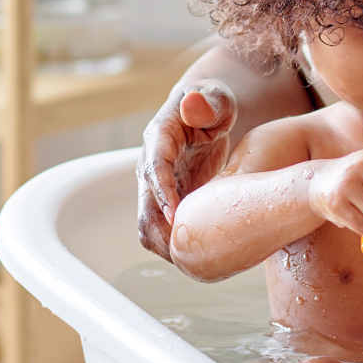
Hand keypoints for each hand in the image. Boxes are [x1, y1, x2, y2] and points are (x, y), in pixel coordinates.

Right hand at [137, 81, 237, 259]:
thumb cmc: (213, 103)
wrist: (206, 112)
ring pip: (150, 226)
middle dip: (163, 232)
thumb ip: (208, 102)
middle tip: (191, 254)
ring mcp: (158, 187)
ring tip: (197, 263)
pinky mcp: (170, 200)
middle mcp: (151, 166)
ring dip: (168, 246)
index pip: (154, 169)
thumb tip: (193, 105)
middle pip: (145, 207)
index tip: (177, 216)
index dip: (162, 194)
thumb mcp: (217, 98)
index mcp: (159, 139)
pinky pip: (166, 229)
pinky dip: (179, 245)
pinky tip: (203, 258)